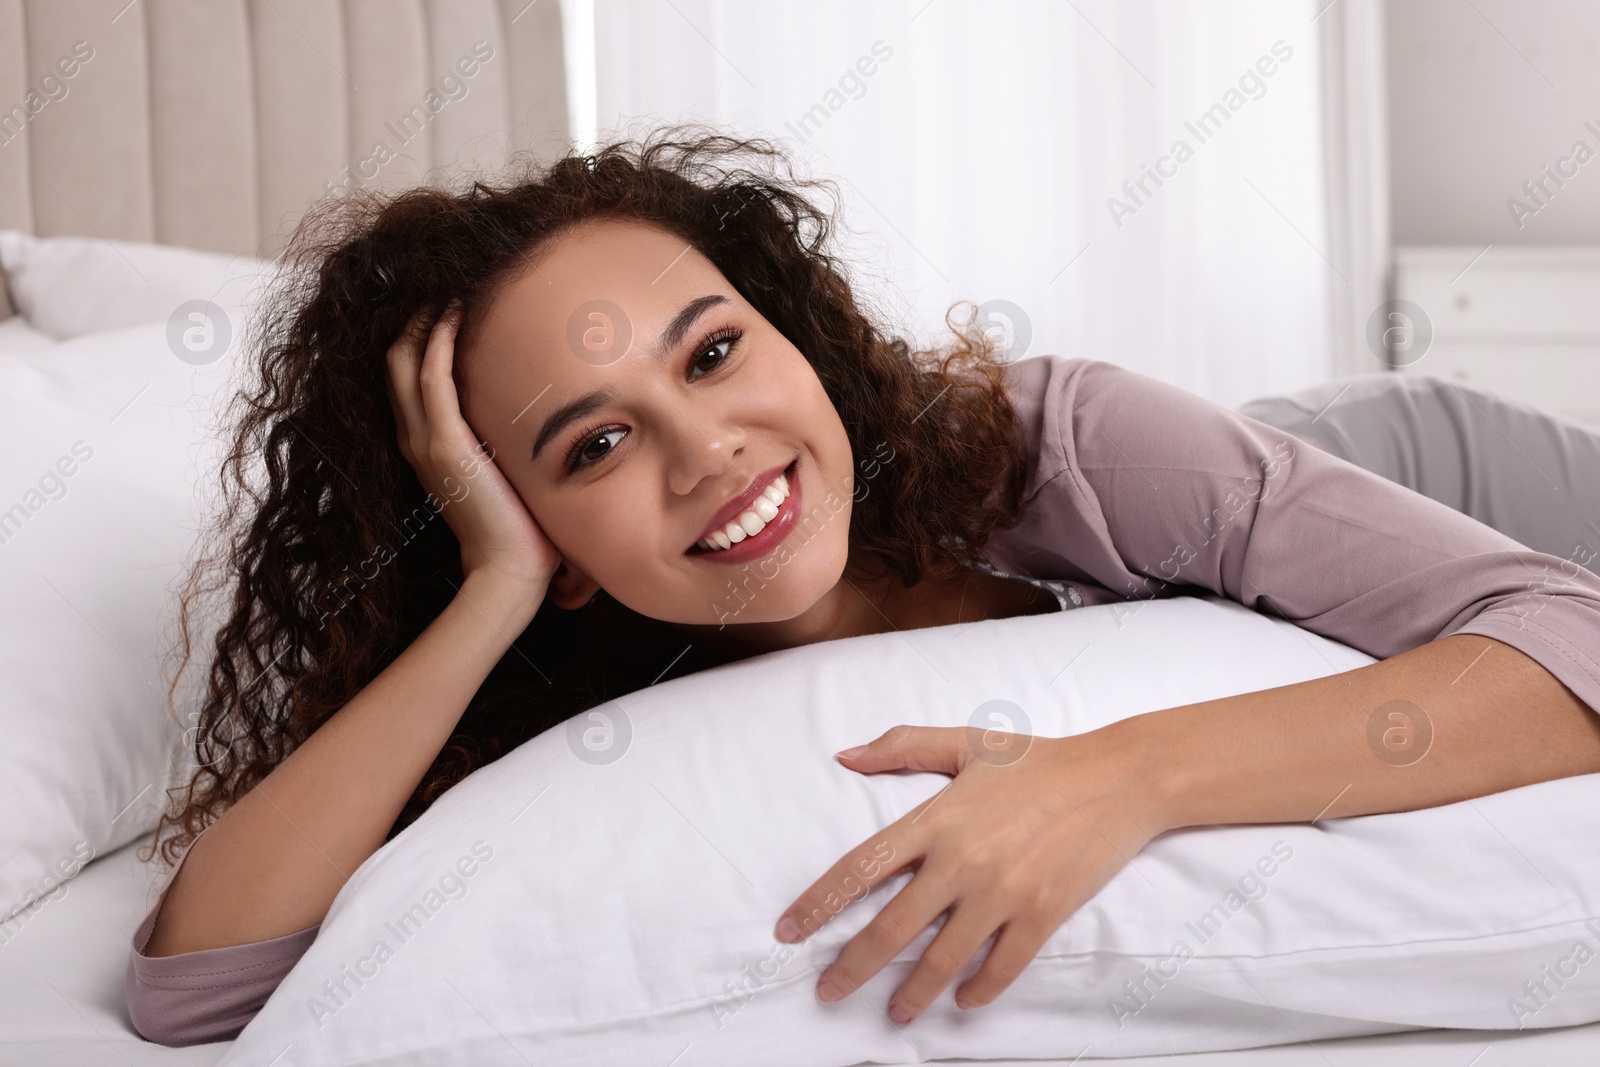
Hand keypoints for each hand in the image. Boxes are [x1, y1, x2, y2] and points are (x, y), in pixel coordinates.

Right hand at [383, 303, 561, 592]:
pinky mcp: (447, 444)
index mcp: (426, 448)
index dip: (415, 341)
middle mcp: (417, 440)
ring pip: (405, 362)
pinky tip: (455, 312)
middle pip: (396, 363)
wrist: (509, 570)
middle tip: (438, 286)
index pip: (407, 382)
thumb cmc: (515, 529)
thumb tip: (529, 420)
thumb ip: (500, 446)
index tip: (440, 309)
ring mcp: (427, 441)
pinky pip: (433, 377)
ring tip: (445, 289)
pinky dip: (438, 339)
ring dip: (423, 321)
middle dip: (412, 321)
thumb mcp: (501, 475)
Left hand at [773, 723, 1166, 1023]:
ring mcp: (1003, 892)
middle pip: (891, 928)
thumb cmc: (1040, 757)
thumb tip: (844, 755)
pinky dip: (977, 991)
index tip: (788, 932)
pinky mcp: (1042, 914)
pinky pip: (1000, 967)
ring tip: (893, 1013)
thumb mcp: (968, 742)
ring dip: (912, 994)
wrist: (1120, 778)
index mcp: (937, 818)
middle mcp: (962, 860)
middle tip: (826, 993)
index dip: (819, 903)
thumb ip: (903, 746)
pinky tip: (961, 1002)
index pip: (861, 868)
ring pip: (942, 959)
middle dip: (851, 968)